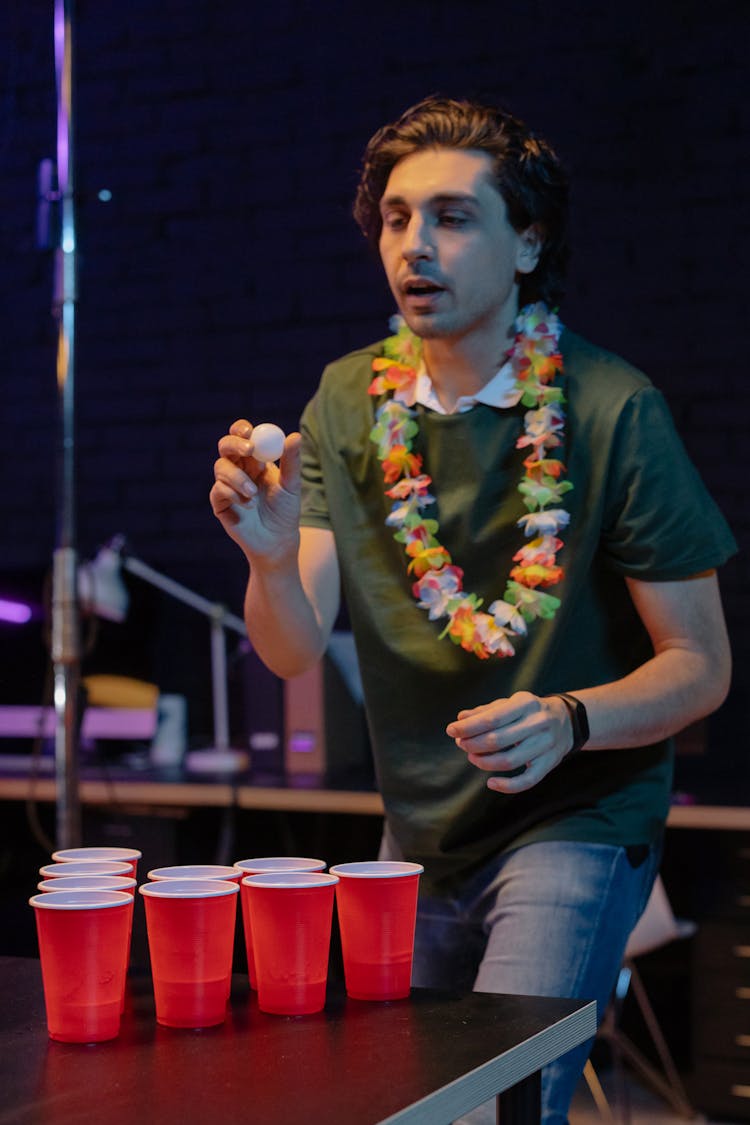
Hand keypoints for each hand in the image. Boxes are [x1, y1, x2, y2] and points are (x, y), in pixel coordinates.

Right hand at [210, 419, 301, 563]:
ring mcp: (226, 484)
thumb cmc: (286, 511)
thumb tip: (295, 436)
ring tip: (254, 494)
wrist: (277, 540)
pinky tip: (248, 506)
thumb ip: (291, 462)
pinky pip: (218, 490)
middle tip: (249, 450)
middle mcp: (238, 468)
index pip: (242, 436)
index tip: (249, 432)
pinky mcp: (219, 502)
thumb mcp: (291, 485)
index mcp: (254, 459)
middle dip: (235, 444)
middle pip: (225, 446)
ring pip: (221, 467)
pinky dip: (233, 495)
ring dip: (238, 478)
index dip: (241, 430)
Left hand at [446, 691, 573, 792]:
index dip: (469, 727)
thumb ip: (485, 711)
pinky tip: (491, 783)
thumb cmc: (529, 711)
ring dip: (485, 762)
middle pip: (498, 740)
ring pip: (509, 760)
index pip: (492, 718)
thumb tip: (460, 718)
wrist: (567, 721)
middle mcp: (538, 723)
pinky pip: (527, 780)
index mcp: (526, 703)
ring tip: (472, 757)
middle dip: (473, 744)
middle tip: (461, 744)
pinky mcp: (550, 764)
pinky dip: (507, 786)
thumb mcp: (510, 704)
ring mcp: (546, 745)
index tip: (451, 730)